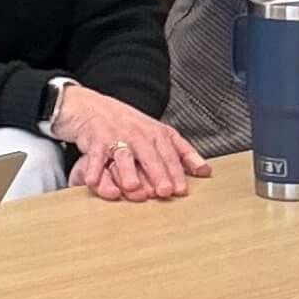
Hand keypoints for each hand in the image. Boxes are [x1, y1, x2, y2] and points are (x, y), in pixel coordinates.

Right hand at [50, 81, 209, 200]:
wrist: (92, 107)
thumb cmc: (128, 124)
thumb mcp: (158, 133)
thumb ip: (182, 152)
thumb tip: (206, 171)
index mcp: (155, 133)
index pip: (169, 152)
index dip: (176, 171)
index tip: (181, 189)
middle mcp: (138, 134)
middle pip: (150, 154)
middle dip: (158, 172)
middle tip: (163, 191)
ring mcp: (116, 136)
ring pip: (124, 155)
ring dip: (128, 172)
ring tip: (132, 188)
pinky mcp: (95, 140)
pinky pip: (95, 156)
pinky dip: (94, 168)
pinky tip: (94, 181)